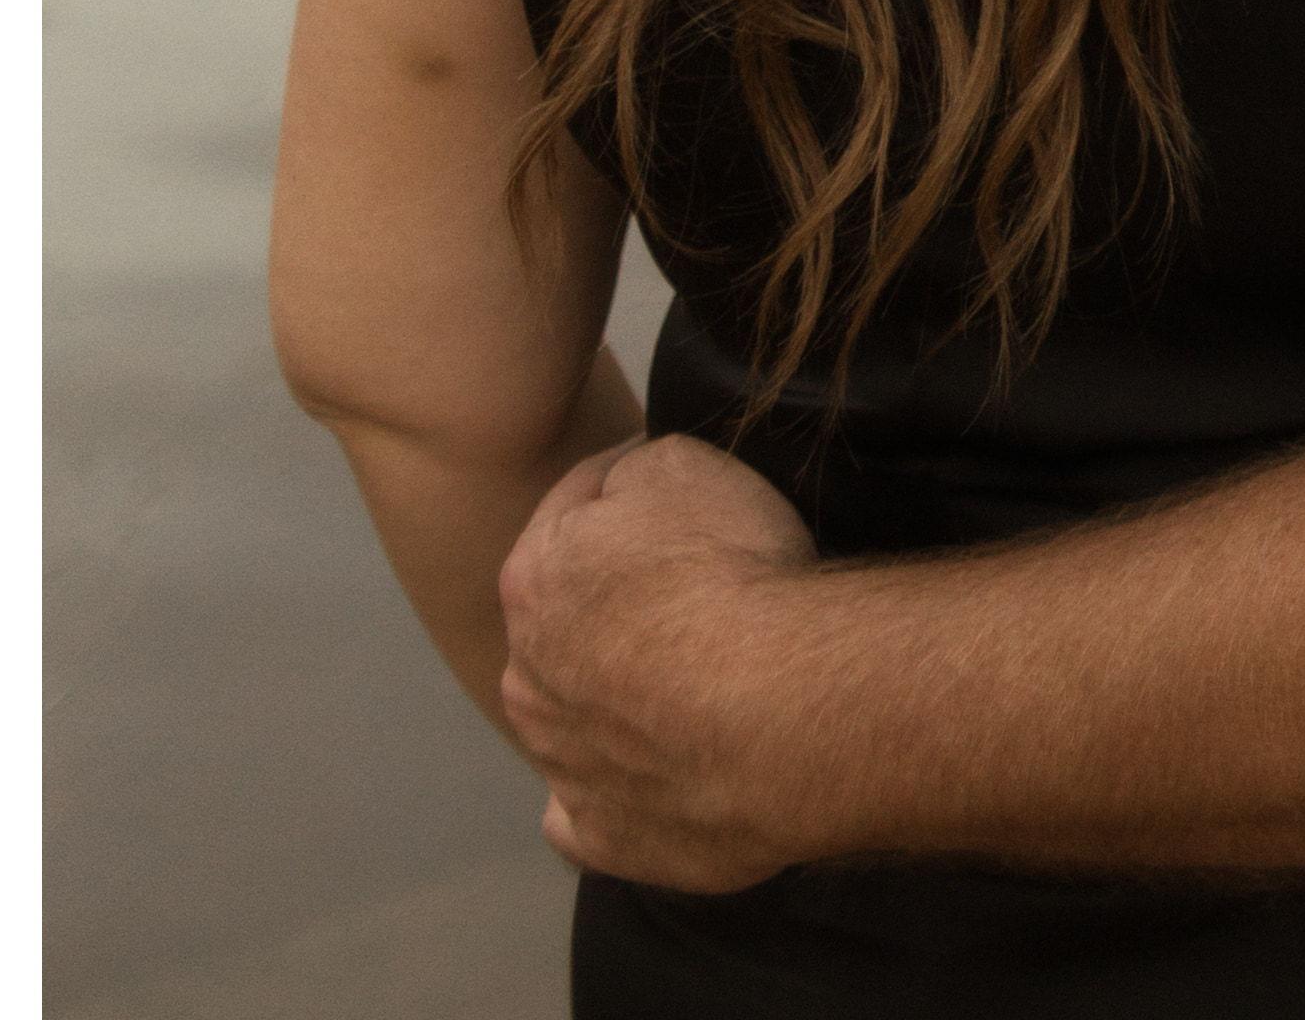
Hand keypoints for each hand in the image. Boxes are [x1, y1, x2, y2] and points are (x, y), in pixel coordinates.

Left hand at [497, 432, 825, 888]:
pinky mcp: (603, 840)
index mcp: (532, 582)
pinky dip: (613, 792)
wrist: (778, 710)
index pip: (575, 506)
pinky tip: (654, 774)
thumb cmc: (727, 574)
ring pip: (570, 721)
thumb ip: (631, 473)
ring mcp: (560, 770)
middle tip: (691, 591)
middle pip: (565, 624)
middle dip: (611, 604)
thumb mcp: (680, 464)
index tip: (683, 493)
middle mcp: (526, 681)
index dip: (631, 488)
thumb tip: (622, 493)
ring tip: (690, 685)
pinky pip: (588, 813)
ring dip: (609, 700)